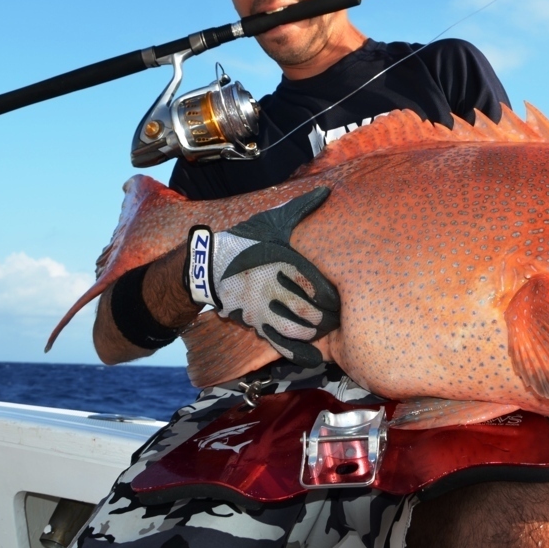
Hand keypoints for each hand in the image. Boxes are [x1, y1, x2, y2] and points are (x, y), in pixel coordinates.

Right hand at [188, 188, 339, 366]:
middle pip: (309, 310)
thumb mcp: (271, 221)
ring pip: (295, 328)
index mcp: (283, 262)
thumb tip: (325, 192)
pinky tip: (312, 355)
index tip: (341, 297)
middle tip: (338, 317)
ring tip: (324, 329)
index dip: (331, 296)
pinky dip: (296, 351)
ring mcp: (261, 306)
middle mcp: (273, 286)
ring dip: (313, 332)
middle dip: (326, 317)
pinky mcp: (252, 321)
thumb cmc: (244, 240)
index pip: (316, 285)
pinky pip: (276, 340)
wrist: (207, 263)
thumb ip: (300, 209)